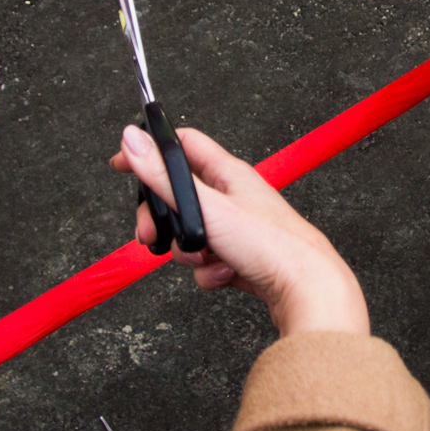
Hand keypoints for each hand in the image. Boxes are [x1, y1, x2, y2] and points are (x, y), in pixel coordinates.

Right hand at [110, 125, 368, 336]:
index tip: (121, 164)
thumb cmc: (270, 245)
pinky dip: (210, 272)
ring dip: (189, 252)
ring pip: (192, 234)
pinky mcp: (243, 257)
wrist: (307, 291)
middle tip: (151, 235)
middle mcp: (235, 196)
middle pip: (180, 197)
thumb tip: (132, 140)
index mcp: (229, 173)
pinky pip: (209, 262)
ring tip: (206, 259)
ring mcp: (240, 228)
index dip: (150, 151)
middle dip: (163, 220)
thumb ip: (164, 177)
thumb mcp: (206, 208)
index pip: (182, 144)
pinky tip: (225, 276)